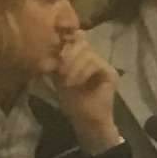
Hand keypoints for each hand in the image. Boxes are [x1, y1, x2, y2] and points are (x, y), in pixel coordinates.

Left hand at [48, 34, 122, 149]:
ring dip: (74, 66)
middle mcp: (94, 56)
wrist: (85, 119)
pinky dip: (83, 72)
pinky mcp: (110, 73)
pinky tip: (76, 82)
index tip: (55, 53)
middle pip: (81, 42)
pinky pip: (95, 63)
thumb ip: (56, 61)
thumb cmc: (71, 100)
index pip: (74, 38)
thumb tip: (46, 45)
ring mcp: (103, 64)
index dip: (65, 41)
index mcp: (80, 56)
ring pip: (87, 53)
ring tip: (67, 81)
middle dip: (68, 55)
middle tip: (60, 71)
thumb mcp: (58, 76)